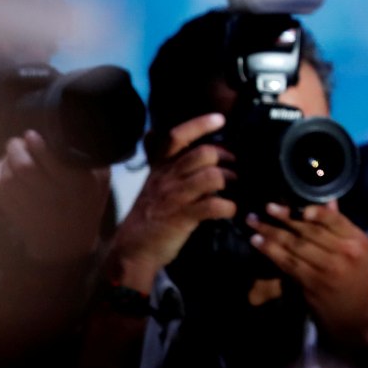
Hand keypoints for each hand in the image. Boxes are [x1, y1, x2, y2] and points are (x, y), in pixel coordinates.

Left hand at [0, 131, 111, 262]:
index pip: (51, 159)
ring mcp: (32, 207)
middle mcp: (54, 196)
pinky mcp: (15, 214)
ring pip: (8, 177)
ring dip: (5, 160)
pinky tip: (3, 168)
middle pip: (24, 166)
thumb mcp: (101, 178)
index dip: (37, 143)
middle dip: (16, 148)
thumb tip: (75, 128)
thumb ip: (90, 156)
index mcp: (78, 185)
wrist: (69, 242)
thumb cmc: (87, 203)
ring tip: (11, 152)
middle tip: (18, 141)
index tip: (32, 134)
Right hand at [106, 113, 236, 291]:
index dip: (199, 124)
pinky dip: (229, 207)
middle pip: (203, 153)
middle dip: (227, 158)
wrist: (132, 249)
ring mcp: (174, 197)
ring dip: (230, 181)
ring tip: (233, 189)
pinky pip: (213, 205)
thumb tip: (199, 149)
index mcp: (160, 167)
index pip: (176, 137)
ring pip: (211, 176)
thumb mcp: (156, 184)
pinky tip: (230, 210)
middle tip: (234, 167)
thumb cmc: (151, 215)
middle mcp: (167, 178)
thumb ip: (172, 165)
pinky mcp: (182, 218)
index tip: (220, 118)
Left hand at [248, 201, 367, 354]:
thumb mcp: (356, 252)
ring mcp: (328, 268)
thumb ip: (340, 227)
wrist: (356, 318)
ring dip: (271, 233)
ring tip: (254, 223)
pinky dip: (271, 251)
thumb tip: (329, 200)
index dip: (314, 210)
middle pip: (310, 230)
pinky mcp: (312, 283)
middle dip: (285, 217)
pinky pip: (288, 262)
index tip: (294, 203)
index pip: (334, 219)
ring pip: (295, 245)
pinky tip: (258, 243)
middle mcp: (345, 252)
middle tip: (265, 207)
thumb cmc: (354, 280)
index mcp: (357, 241)